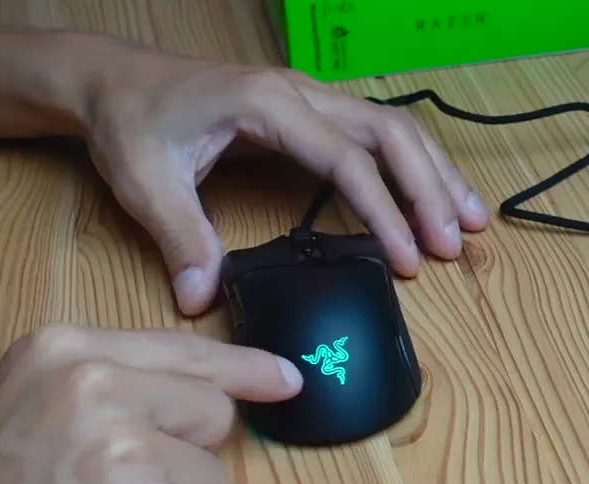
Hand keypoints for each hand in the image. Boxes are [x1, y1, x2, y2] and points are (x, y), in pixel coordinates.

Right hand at [0, 324, 301, 483]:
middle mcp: (95, 390)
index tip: (285, 379)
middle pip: (214, 415)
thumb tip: (215, 391)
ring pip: (219, 482)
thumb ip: (107, 394)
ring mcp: (126, 455)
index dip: (242, 368)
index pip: (184, 352)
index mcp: (62, 354)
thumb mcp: (22, 421)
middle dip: (185, 463)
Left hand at [79, 40, 490, 314]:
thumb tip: (203, 299)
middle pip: (391, 134)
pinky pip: (380, 132)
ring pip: (396, 128)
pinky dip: (417, 164)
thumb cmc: (132, 121)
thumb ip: (181, 238)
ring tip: (472, 221)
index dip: (383, 211)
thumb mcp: (146, 182)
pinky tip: (439, 195)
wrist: (116, 79)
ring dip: (436, 174)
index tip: (408, 260)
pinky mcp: (315, 111)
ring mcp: (313, 98)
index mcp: (268, 105)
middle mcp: (302, 93)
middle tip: (453, 246)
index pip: (347, 158)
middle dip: (429, 190)